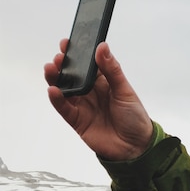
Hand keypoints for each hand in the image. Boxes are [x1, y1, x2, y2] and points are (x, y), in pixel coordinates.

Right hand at [44, 40, 153, 160]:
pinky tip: (54, 90)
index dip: (77, 54)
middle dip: (63, 64)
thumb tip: (102, 47)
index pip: (87, 64)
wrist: (136, 148)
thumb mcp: (125, 91)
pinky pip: (64, 108)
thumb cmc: (135, 119)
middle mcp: (90, 92)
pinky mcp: (77, 120)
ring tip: (52, 68)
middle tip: (60, 56)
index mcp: (103, 82)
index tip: (68, 43)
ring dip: (55, 78)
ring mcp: (82, 105)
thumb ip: (112, 70)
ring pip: (63, 89)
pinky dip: (57, 99)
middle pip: (72, 75)